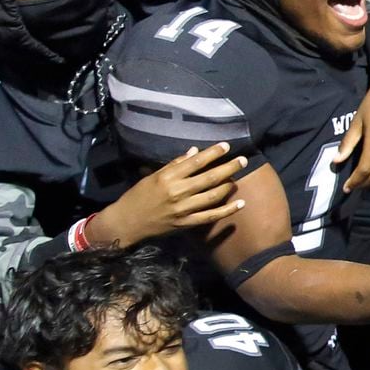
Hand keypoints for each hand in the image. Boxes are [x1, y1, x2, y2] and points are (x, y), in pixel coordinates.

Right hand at [92, 143, 245, 247]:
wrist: (127, 222)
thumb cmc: (138, 195)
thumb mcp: (153, 176)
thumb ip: (175, 164)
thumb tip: (195, 152)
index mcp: (168, 178)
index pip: (195, 162)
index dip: (213, 153)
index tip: (227, 146)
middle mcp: (178, 192)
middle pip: (209, 178)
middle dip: (228, 168)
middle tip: (243, 160)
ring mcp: (184, 210)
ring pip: (213, 196)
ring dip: (228, 186)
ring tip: (237, 177)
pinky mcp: (187, 223)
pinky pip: (211, 216)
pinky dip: (228, 210)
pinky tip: (241, 204)